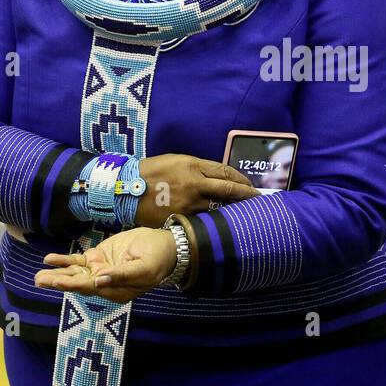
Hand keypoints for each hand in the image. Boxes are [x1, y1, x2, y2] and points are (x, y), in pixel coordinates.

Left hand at [36, 227, 176, 302]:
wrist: (165, 246)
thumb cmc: (157, 259)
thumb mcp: (143, 268)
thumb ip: (122, 275)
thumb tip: (99, 281)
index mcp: (115, 291)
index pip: (91, 288)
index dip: (74, 284)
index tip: (59, 281)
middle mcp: (104, 284)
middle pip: (78, 283)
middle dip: (58, 282)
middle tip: (39, 281)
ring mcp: (99, 271)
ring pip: (74, 273)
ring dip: (56, 273)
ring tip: (38, 275)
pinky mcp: (98, 258)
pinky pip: (78, 261)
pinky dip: (64, 260)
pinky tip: (50, 259)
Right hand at [135, 154, 257, 226]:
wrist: (126, 188)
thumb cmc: (152, 171)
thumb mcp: (176, 160)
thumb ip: (199, 168)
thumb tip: (219, 177)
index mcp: (193, 166)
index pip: (225, 172)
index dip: (241, 179)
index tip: (250, 185)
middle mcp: (194, 184)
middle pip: (228, 190)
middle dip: (246, 195)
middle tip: (258, 199)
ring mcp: (188, 204)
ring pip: (218, 207)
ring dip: (233, 210)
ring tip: (244, 213)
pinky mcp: (180, 218)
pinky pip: (202, 220)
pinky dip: (214, 221)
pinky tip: (221, 224)